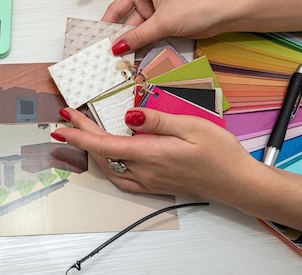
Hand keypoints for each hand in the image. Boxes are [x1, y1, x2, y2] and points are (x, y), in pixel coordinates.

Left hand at [53, 107, 262, 203]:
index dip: (80, 133)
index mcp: (151, 154)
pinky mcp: (155, 185)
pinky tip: (107, 155)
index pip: (105, 143)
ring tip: (83, 131)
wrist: (239, 184)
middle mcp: (145, 171)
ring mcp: (149, 181)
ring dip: (92, 149)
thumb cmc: (220, 153)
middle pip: (102, 154)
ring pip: (109, 167)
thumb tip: (129, 116)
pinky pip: (121, 177)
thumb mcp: (192, 127)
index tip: (62, 123)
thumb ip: (158, 120)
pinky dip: (107, 164)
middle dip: (81, 135)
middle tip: (70, 116)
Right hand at [78, 0, 232, 54]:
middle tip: (101, 43)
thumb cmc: (202, 4)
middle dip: (109, 24)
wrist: (226, 15)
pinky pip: (141, 32)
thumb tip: (116, 47)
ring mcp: (152, 7)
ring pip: (129, 23)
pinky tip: (130, 56)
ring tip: (115, 55)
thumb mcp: (164, 22)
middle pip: (117, 5)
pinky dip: (135, 43)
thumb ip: (138, 36)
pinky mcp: (159, 21)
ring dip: (124, 38)